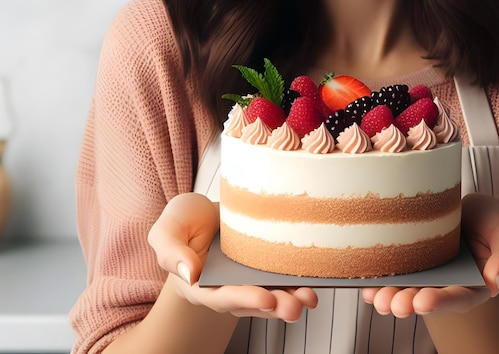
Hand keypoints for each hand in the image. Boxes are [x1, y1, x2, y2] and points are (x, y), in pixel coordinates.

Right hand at [148, 192, 317, 321]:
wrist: (202, 211)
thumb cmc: (183, 220)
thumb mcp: (167, 229)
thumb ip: (170, 251)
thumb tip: (188, 274)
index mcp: (199, 285)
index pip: (222, 297)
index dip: (244, 299)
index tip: (266, 299)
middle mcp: (225, 289)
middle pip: (251, 303)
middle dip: (274, 306)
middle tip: (295, 307)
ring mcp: (246, 280)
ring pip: (270, 295)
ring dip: (290, 299)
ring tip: (309, 298)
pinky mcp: (262, 268)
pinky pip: (280, 279)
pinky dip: (296, 282)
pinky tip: (312, 283)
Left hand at [361, 192, 498, 315]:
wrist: (466, 206)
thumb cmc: (490, 222)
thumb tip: (495, 281)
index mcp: (472, 285)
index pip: (458, 298)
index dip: (441, 301)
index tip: (423, 301)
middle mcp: (444, 284)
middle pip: (426, 298)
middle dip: (409, 303)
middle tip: (395, 305)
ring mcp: (423, 273)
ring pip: (405, 289)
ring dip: (390, 297)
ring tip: (379, 299)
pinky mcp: (406, 259)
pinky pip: (390, 273)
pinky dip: (376, 281)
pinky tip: (366, 285)